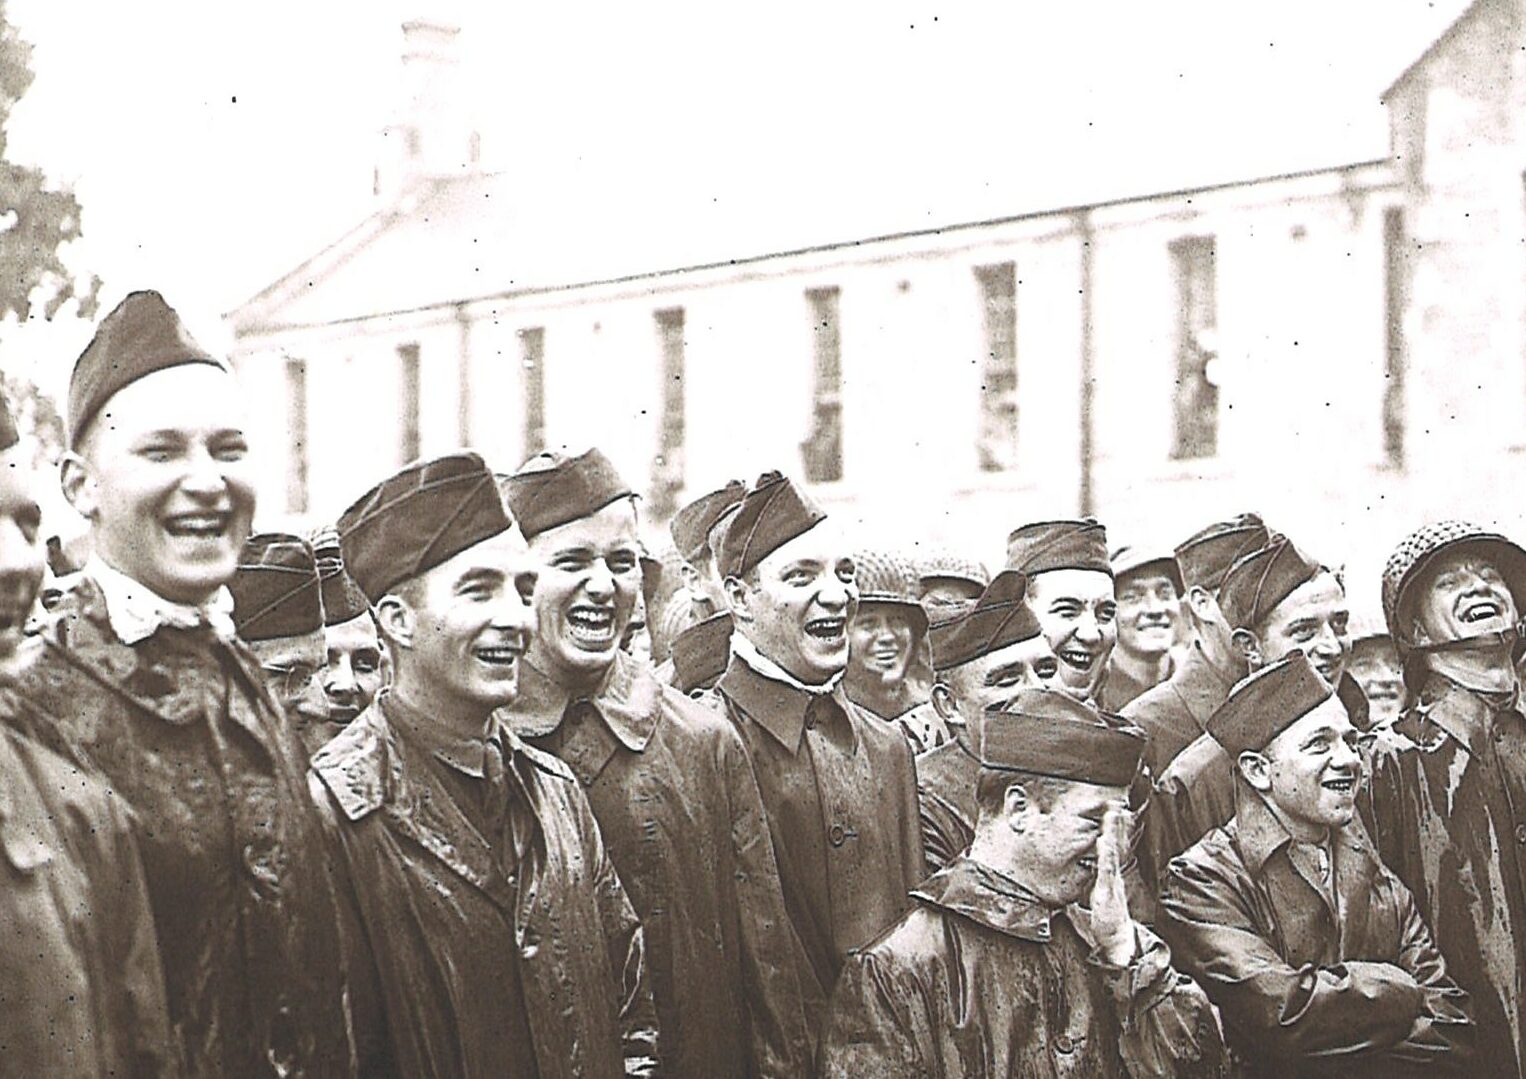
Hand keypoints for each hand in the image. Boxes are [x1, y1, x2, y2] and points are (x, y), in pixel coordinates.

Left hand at [1088, 805, 1138, 966]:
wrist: (1119, 943)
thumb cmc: (1107, 924)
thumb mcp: (1096, 904)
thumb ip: (1089, 893)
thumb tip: (1077, 890)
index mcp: (1110, 879)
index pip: (1112, 852)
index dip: (1112, 834)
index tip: (1111, 815)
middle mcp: (1113, 878)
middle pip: (1116, 848)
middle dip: (1115, 827)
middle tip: (1114, 806)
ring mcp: (1111, 884)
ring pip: (1112, 854)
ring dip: (1112, 834)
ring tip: (1111, 816)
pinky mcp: (1107, 893)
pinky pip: (1106, 871)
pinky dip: (1105, 855)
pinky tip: (1102, 841)